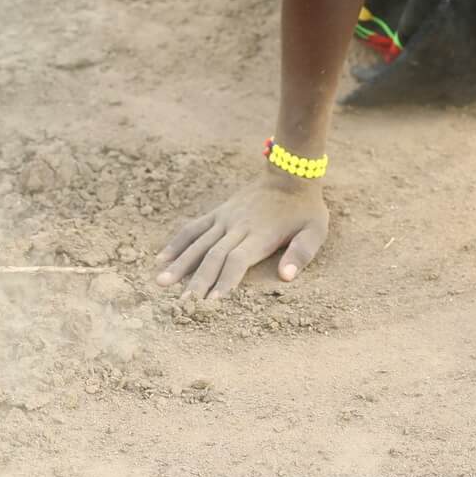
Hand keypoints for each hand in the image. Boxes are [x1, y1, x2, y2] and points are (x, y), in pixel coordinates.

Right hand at [154, 172, 327, 300]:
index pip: (237, 260)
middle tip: (183, 303)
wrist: (289, 173)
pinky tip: (161, 259)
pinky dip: (177, 243)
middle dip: (197, 280)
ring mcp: (225, 218)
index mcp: (261, 234)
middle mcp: (238, 226)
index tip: (211, 302)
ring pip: (198, 242)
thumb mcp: (315, 230)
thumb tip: (287, 277)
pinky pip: (193, 228)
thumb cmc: (304, 209)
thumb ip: (301, 253)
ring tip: (161, 282)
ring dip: (179, 263)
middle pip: (213, 255)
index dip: (224, 281)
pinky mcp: (218, 213)